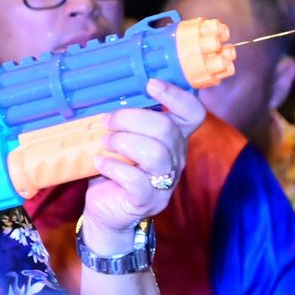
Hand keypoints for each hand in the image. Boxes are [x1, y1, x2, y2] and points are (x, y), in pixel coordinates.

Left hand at [81, 79, 204, 253]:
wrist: (106, 210)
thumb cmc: (115, 167)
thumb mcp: (124, 139)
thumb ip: (127, 120)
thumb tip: (110, 93)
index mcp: (173, 138)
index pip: (193, 113)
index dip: (177, 96)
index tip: (150, 84)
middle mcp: (175, 158)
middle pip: (167, 129)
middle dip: (131, 119)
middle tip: (108, 122)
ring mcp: (164, 182)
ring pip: (156, 154)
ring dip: (123, 142)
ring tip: (105, 144)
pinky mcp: (147, 201)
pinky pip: (136, 181)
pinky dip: (114, 167)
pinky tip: (100, 163)